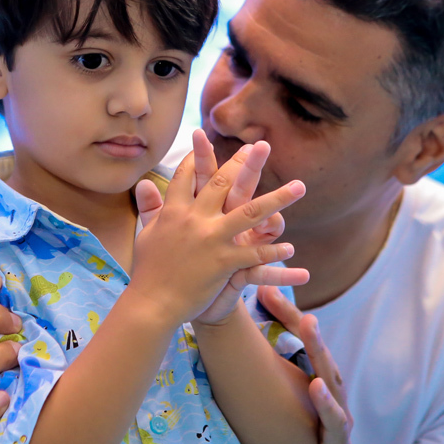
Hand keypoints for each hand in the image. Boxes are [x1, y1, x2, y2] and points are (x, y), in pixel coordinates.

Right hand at [136, 130, 307, 323]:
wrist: (152, 303)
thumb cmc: (147, 270)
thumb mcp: (146, 233)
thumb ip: (150, 206)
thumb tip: (144, 182)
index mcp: (173, 211)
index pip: (187, 175)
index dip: (199, 156)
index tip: (210, 139)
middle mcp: (193, 219)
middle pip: (222, 183)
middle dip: (243, 163)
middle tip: (262, 146)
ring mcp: (210, 239)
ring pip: (250, 212)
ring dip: (278, 198)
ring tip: (300, 186)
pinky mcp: (223, 262)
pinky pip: (254, 253)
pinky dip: (273, 251)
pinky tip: (289, 248)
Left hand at [256, 289, 353, 443]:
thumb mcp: (260, 407)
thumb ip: (249, 375)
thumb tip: (218, 341)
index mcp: (313, 386)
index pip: (302, 344)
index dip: (287, 316)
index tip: (265, 291)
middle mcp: (329, 401)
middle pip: (319, 357)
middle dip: (306, 328)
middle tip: (287, 298)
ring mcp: (337, 425)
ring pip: (333, 384)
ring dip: (321, 354)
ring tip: (309, 328)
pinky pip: (336, 425)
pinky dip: (329, 406)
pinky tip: (317, 387)